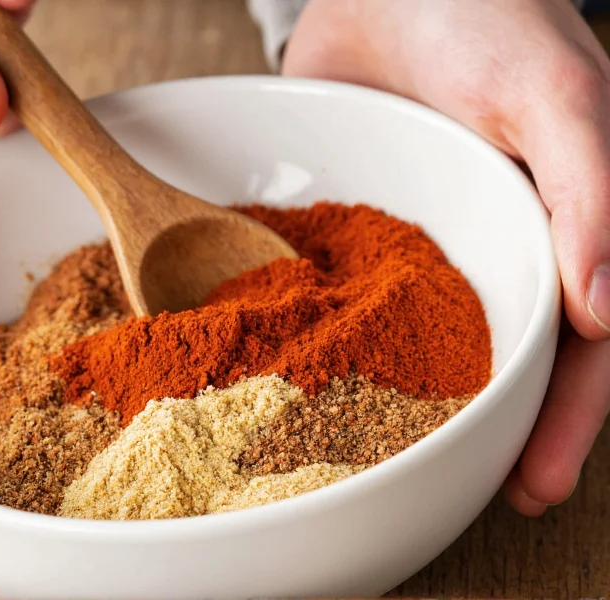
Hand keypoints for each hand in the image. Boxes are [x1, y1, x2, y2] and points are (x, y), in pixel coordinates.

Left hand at [283, 0, 609, 515]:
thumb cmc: (488, 19)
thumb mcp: (554, 98)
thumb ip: (591, 197)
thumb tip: (604, 313)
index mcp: (558, 229)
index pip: (576, 345)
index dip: (564, 419)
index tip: (538, 482)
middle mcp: (491, 248)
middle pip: (499, 360)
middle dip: (492, 433)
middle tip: (478, 496)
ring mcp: (419, 247)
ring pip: (421, 341)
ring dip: (412, 406)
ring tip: (389, 464)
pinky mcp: (355, 232)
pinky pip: (348, 297)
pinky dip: (339, 344)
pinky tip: (318, 386)